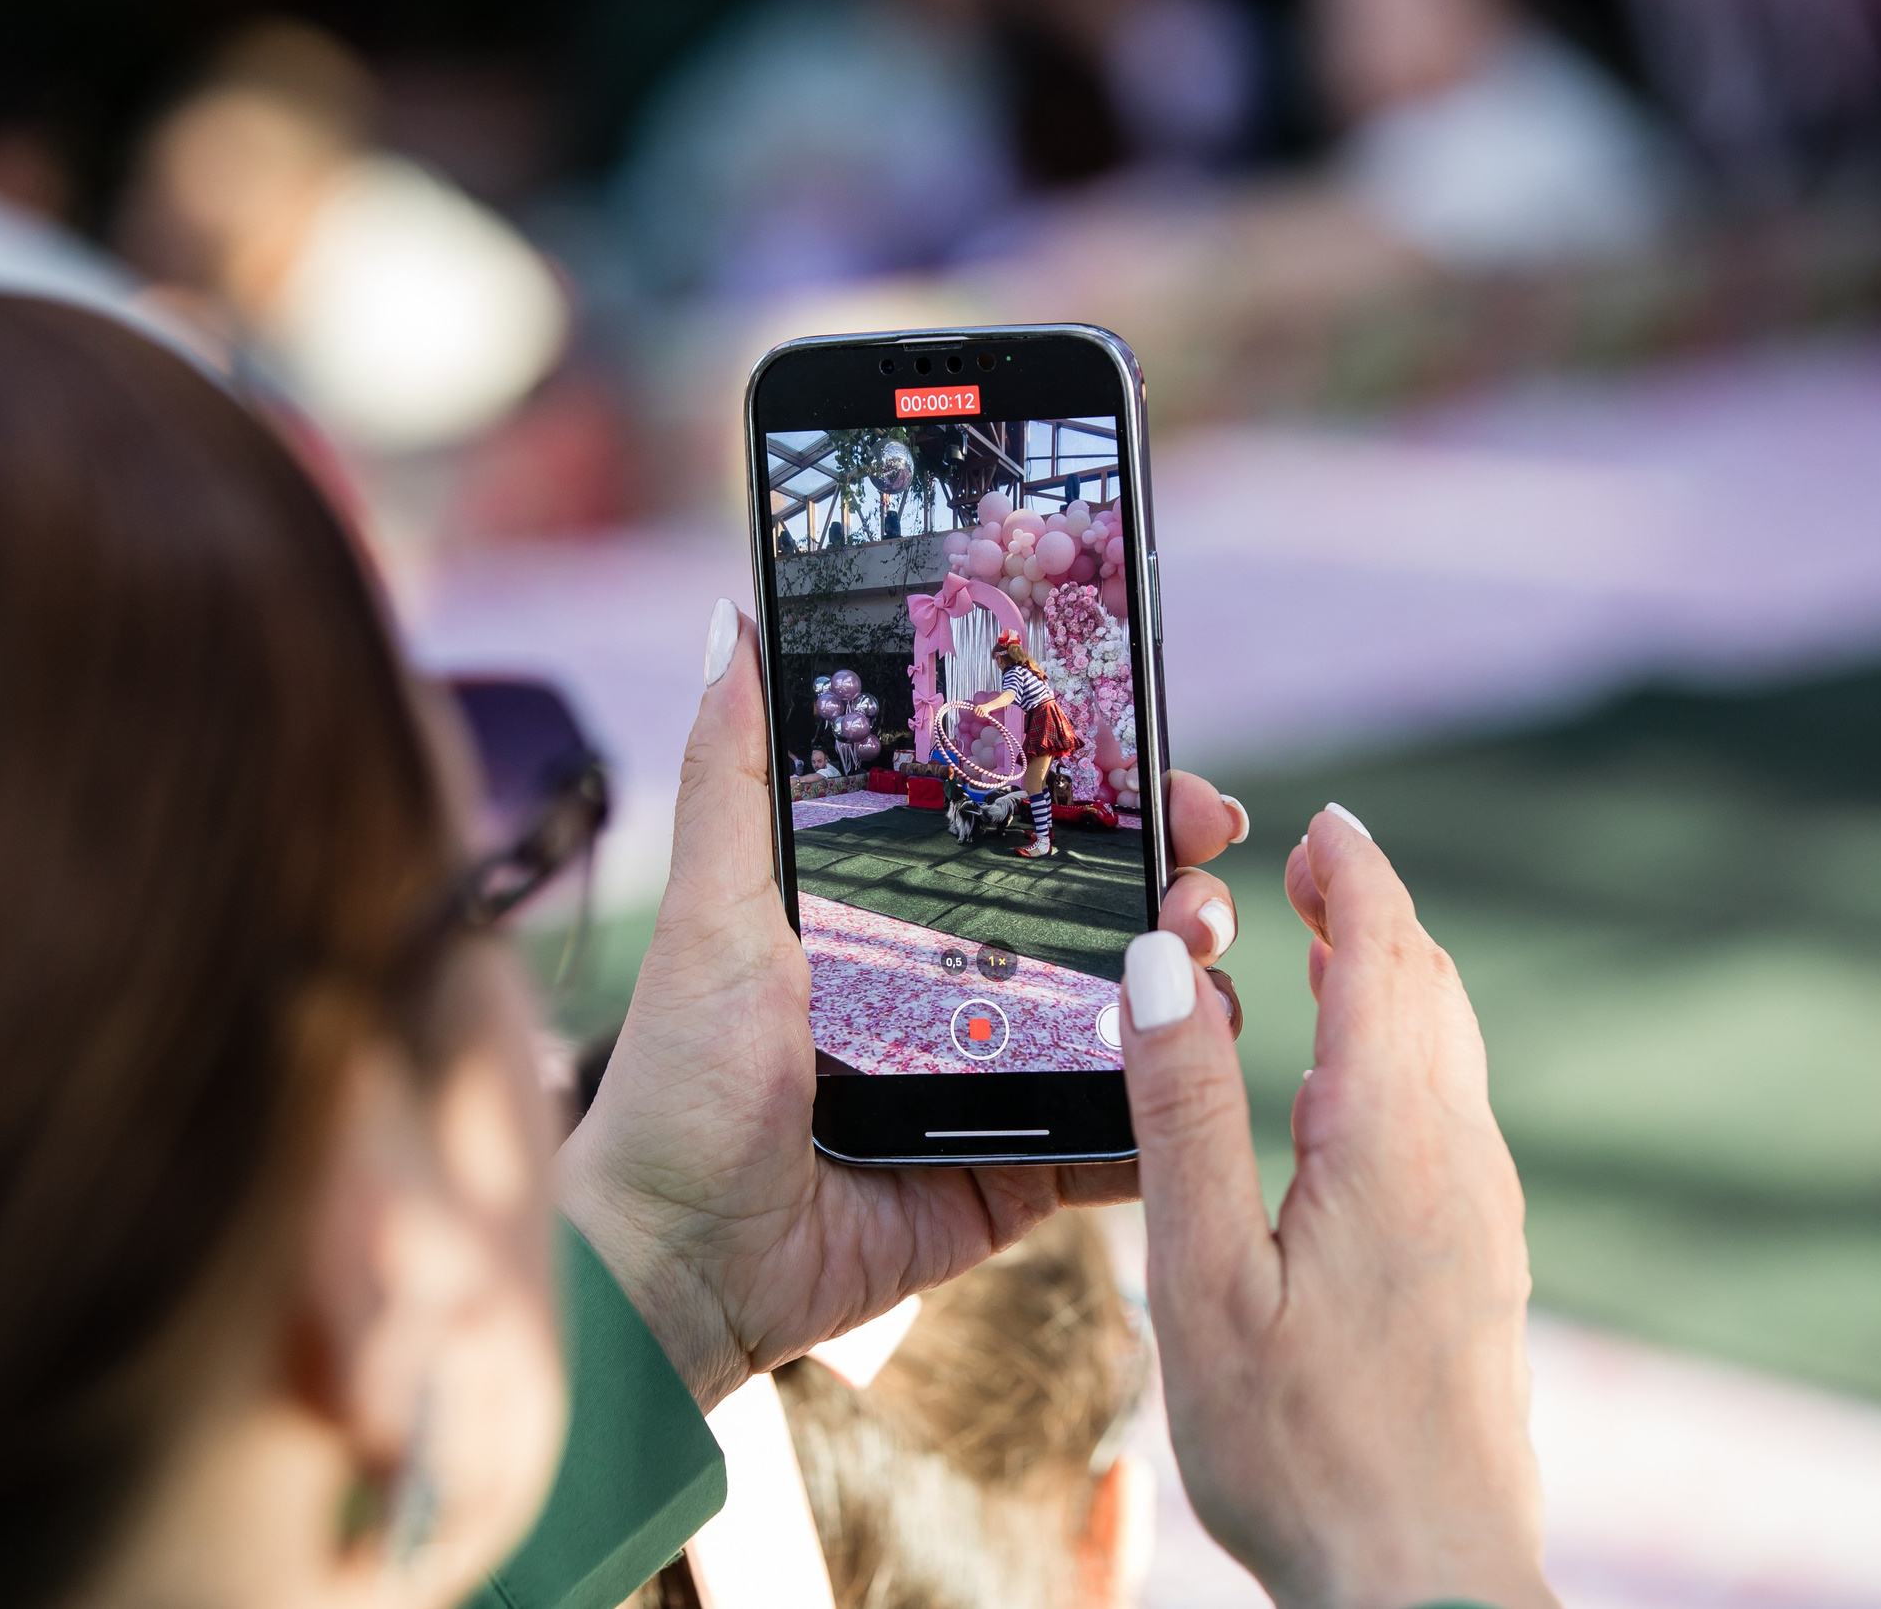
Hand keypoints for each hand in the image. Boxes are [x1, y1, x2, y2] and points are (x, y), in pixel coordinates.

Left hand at [554, 603, 1245, 1407]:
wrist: (679, 1264)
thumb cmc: (681, 1081)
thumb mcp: (713, 910)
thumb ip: (734, 773)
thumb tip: (731, 617)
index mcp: (898, 912)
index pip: (1030, 830)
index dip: (1111, 797)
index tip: (1171, 777)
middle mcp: (962, 989)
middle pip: (1104, 919)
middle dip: (1175, 889)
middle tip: (1200, 884)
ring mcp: (1000, 1084)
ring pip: (1133, 1025)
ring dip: (1189, 995)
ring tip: (1199, 980)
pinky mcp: (1018, 1178)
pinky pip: (1118, 1146)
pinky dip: (1170, 1121)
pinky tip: (1202, 1085)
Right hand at [1117, 807, 1554, 1608]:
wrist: (1429, 1587)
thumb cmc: (1305, 1448)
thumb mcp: (1205, 1276)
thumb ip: (1182, 1113)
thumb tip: (1159, 969)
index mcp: (1391, 1142)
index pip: (1386, 956)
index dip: (1355, 873)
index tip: (1320, 822)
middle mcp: (1457, 1161)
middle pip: (1432, 990)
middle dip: (1373, 910)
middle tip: (1308, 867)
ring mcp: (1481, 1214)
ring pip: (1450, 1050)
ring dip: (1393, 977)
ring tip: (1328, 949)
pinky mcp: (1480, 1263)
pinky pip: (1451, 1109)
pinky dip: (1405, 1049)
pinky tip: (1354, 1091)